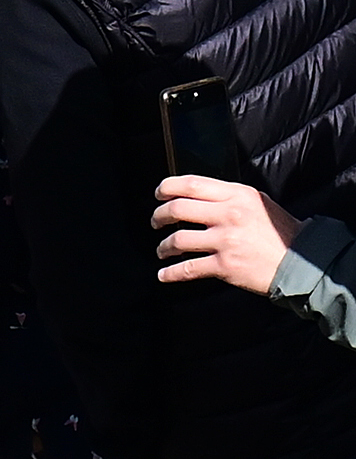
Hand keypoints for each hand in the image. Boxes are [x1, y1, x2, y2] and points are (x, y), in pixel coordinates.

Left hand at [154, 173, 301, 293]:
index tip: (159, 193)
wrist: (301, 260)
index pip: (193, 184)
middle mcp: (230, 214)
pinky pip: (187, 268)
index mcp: (238, 195)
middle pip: (178, 209)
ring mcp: (226, 240)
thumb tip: (197, 196)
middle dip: (159, 216)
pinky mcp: (224, 265)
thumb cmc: (279, 232)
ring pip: (178, 239)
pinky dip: (170, 273)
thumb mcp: (258, 203)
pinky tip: (164, 275)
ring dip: (164, 246)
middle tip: (156, 223)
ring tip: (163, 250)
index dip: (168, 187)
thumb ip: (230, 198)